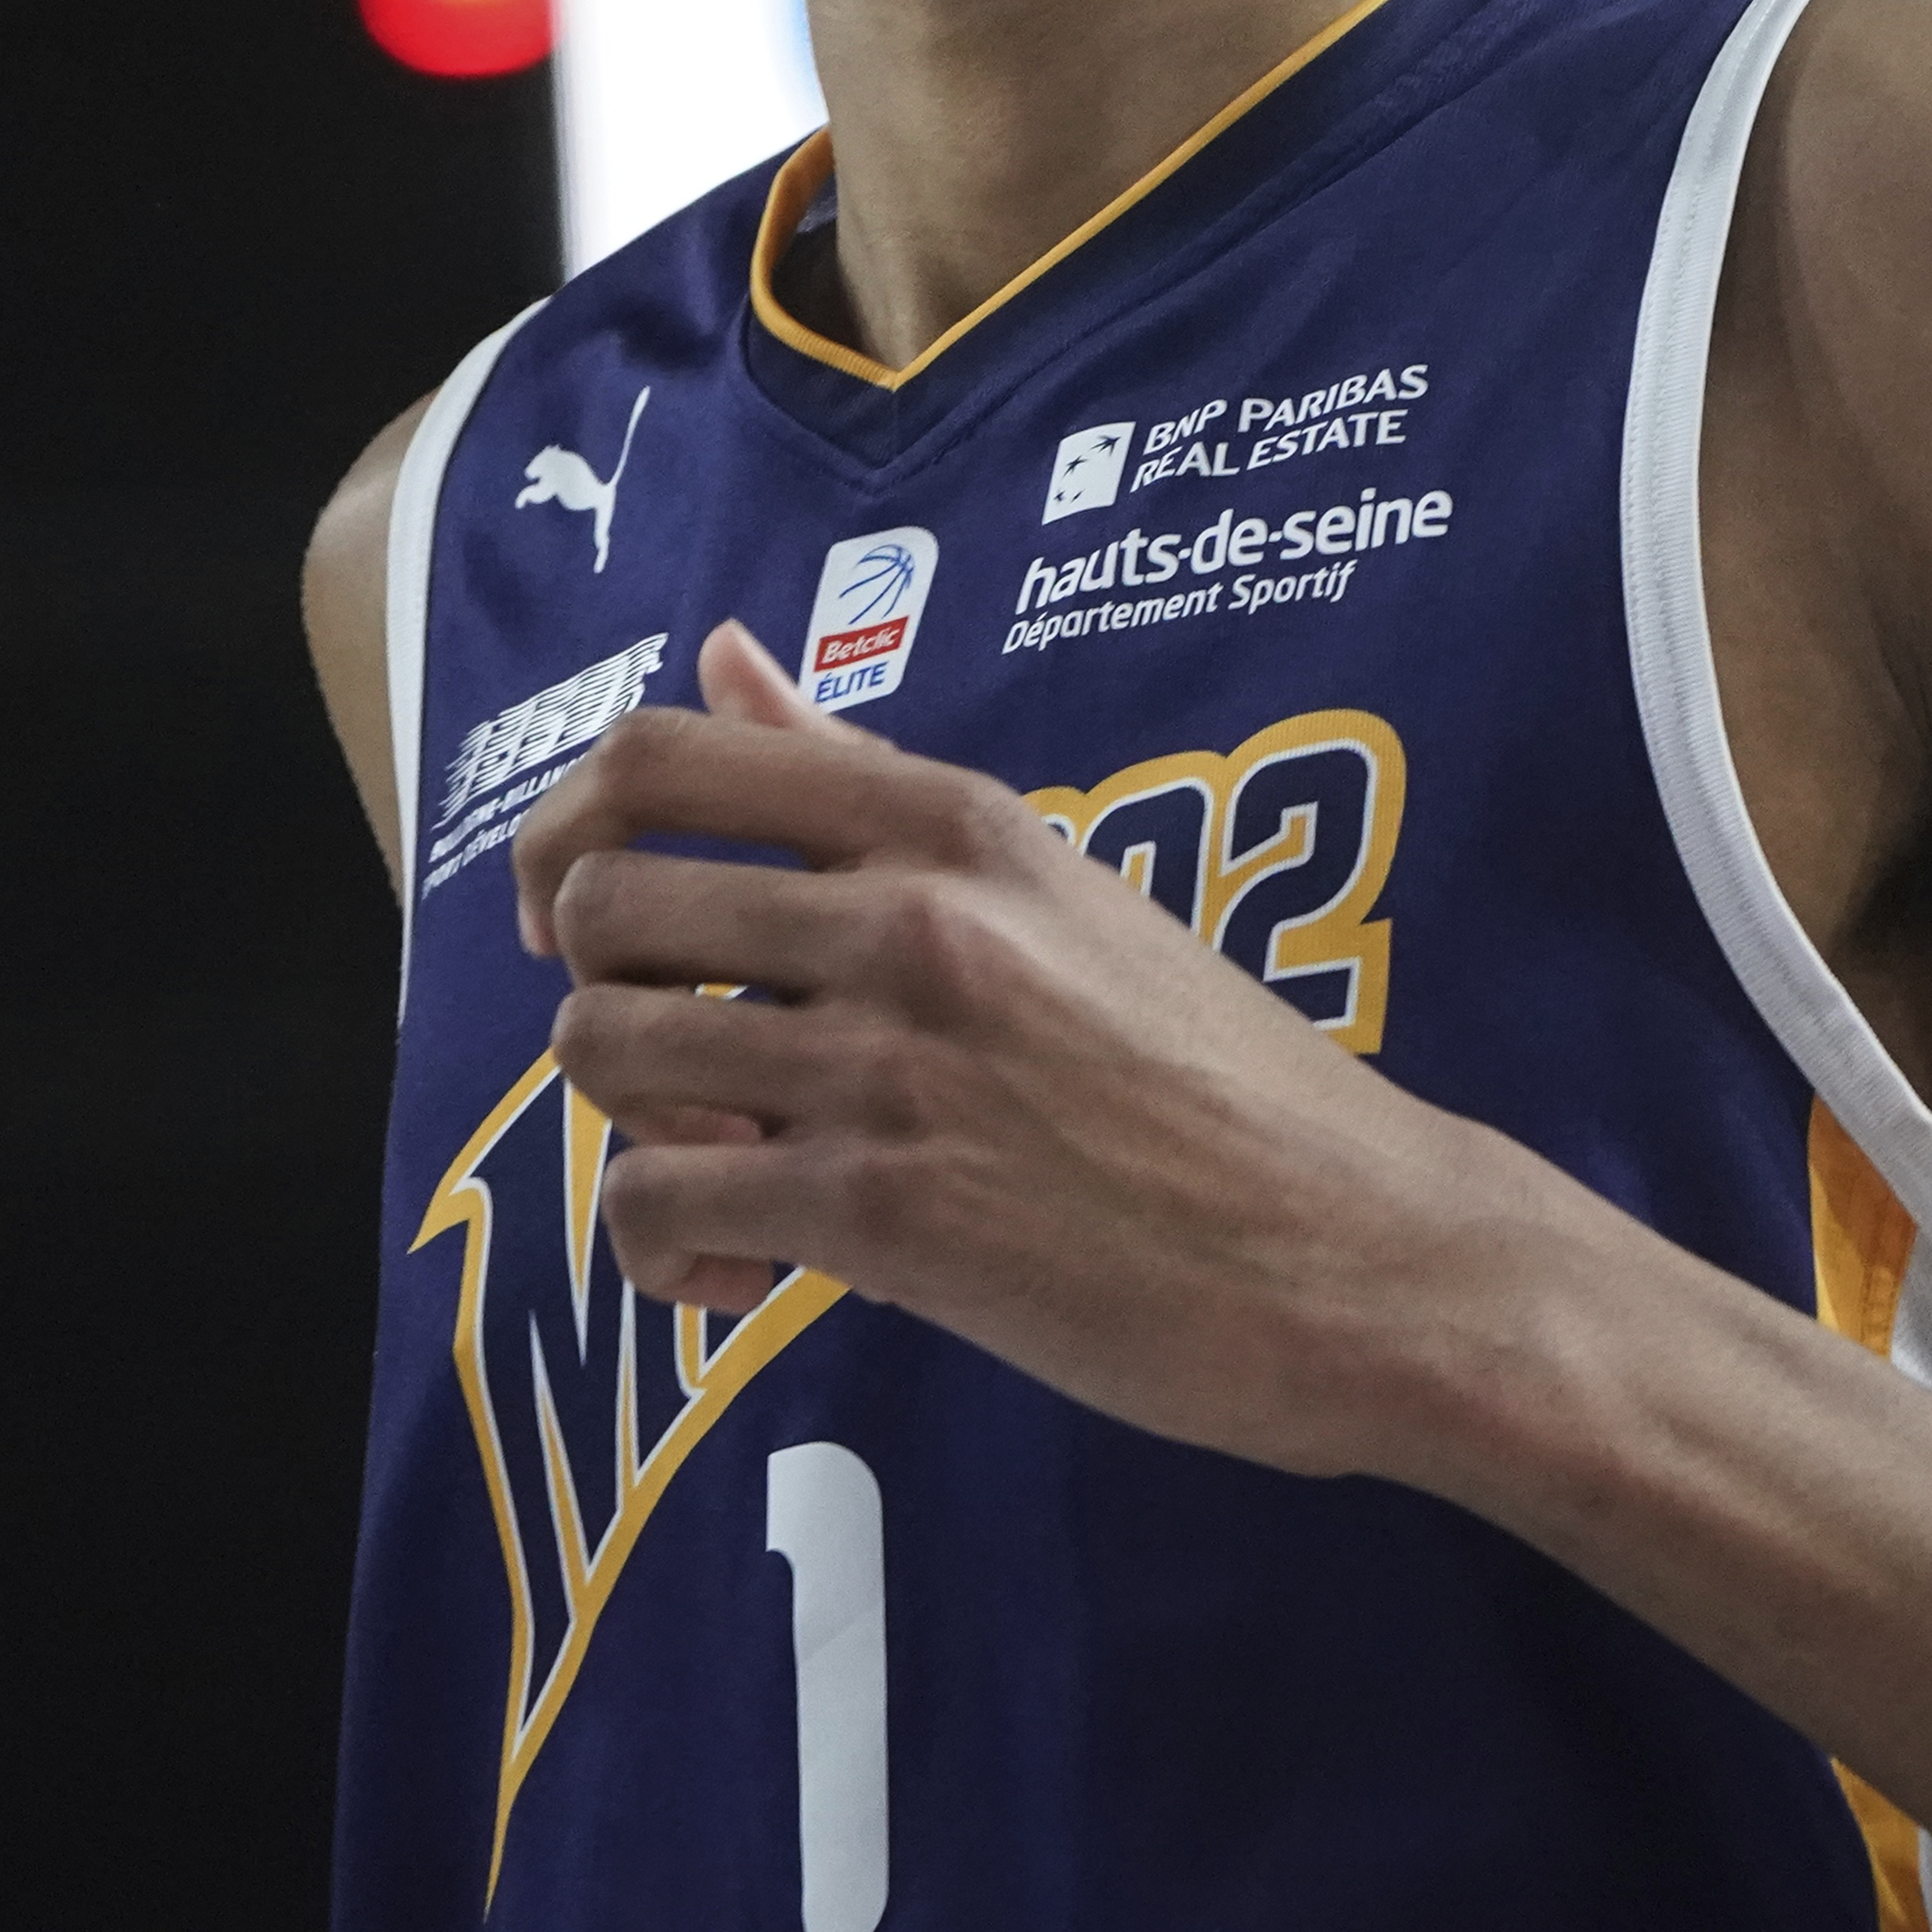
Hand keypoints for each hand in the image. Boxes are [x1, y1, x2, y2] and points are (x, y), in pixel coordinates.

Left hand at [514, 621, 1550, 1477]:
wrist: (1361, 1250)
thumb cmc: (1218, 1077)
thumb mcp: (1057, 887)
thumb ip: (865, 781)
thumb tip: (724, 652)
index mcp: (957, 823)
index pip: (666, 754)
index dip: (570, 831)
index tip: (588, 915)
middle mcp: (914, 917)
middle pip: (605, 905)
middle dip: (597, 997)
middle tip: (675, 1069)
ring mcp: (894, 1062)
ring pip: (604, 1056)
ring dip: (631, 1129)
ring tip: (725, 1175)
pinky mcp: (885, 1215)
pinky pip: (656, 1207)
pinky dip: (666, 1258)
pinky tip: (752, 1280)